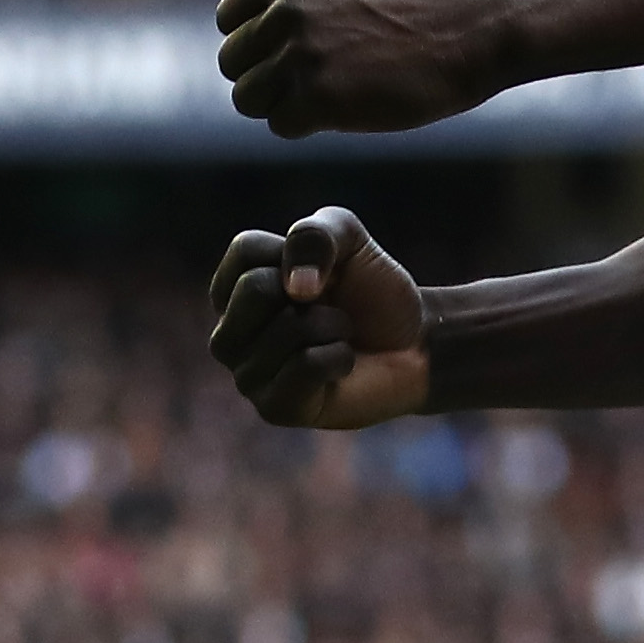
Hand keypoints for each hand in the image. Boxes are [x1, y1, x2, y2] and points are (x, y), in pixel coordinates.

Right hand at [206, 206, 432, 428]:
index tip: (320, 273)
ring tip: (340, 336)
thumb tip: (295, 287)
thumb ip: (315, 235)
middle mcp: (229, 333)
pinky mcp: (274, 408)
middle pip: (254, 289)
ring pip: (285, 330)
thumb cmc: (371, 290)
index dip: (298, 253)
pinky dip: (339, 356)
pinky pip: (305, 366)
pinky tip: (343, 364)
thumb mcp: (347, 237)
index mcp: (233, 289)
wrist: (414, 343)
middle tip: (332, 310)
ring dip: (333, 326)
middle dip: (314, 294)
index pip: (244, 251)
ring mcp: (247, 374)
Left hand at [217, 0, 508, 137]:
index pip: (229, 21)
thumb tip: (253, 17)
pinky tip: (343, 112)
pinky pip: (280, 126)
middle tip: (309, 86)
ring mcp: (299, 54)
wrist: (465, 34)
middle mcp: (284, 10)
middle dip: (264, 79)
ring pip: (247, 99)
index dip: (256, 46)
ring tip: (326, 100)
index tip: (291, 56)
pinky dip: (306, 127)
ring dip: (281, 107)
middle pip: (232, 64)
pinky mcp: (318, 98)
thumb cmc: (414, 9)